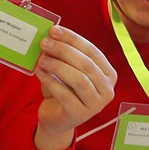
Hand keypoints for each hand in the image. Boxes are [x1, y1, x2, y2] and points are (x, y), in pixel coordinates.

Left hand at [32, 25, 117, 149]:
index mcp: (109, 74)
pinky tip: (39, 72)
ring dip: (57, 65)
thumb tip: (52, 35)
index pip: (93, 51)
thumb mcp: (67, 69)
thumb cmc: (64, 89)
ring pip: (78, 79)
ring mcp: (95, 105)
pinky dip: (50, 80)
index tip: (54, 30)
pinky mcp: (79, 114)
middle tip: (45, 43)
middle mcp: (107, 90)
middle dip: (63, 50)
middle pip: (86, 64)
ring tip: (41, 59)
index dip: (73, 39)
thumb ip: (65, 54)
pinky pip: (64, 93)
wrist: (56, 119)